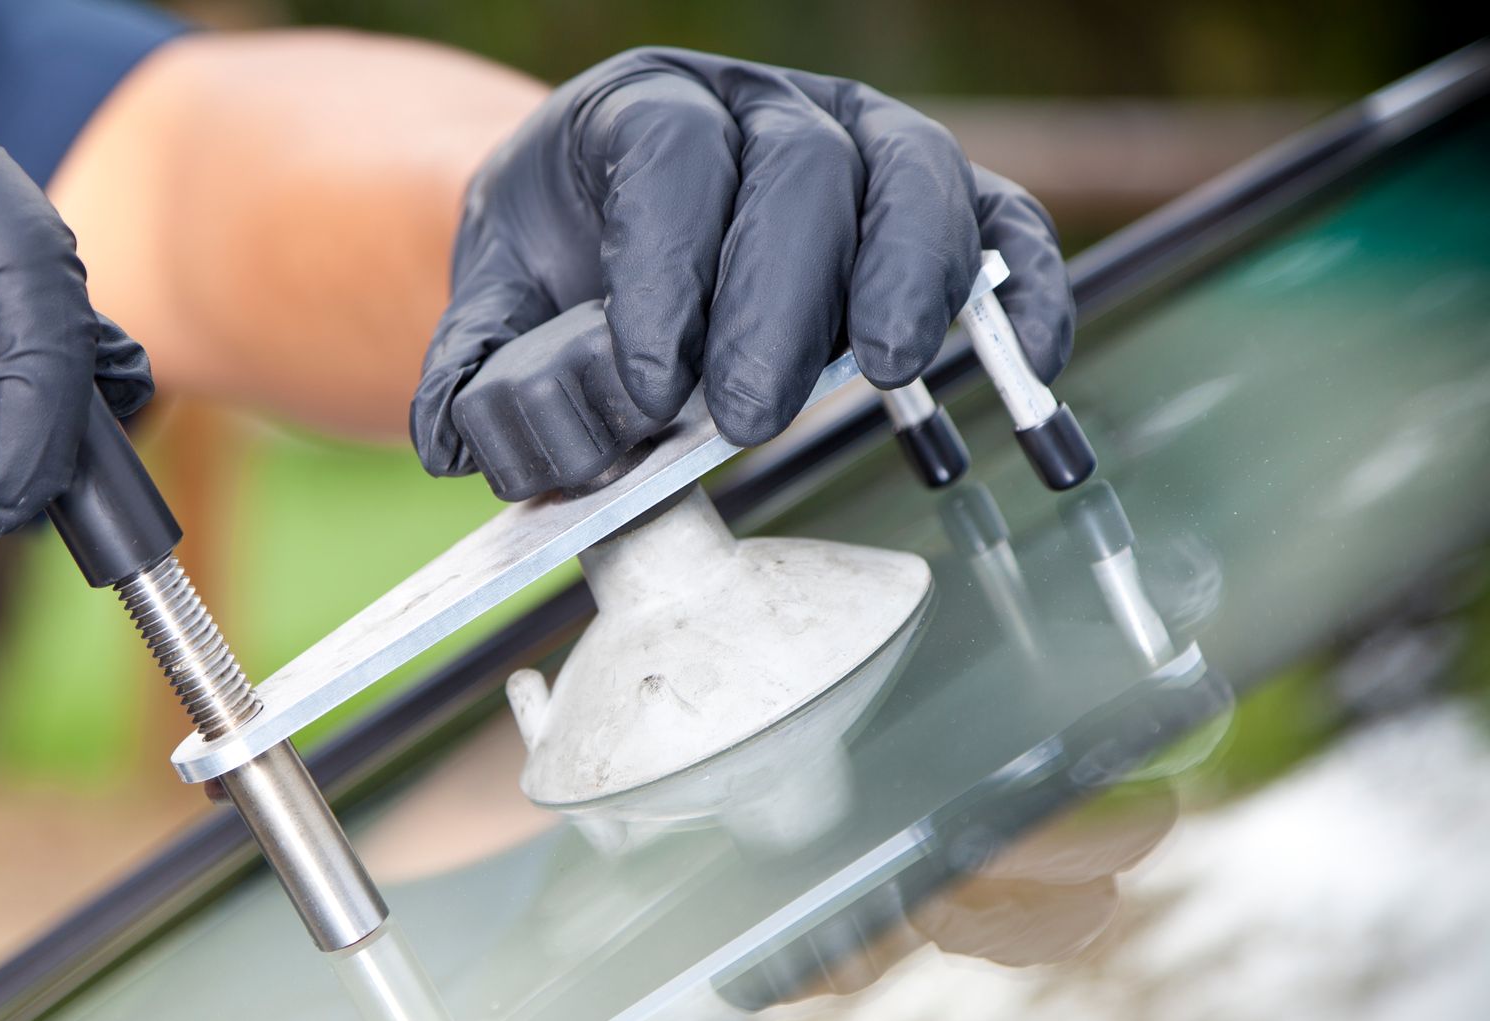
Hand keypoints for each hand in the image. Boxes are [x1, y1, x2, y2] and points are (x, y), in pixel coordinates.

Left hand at [412, 47, 1073, 499]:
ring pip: (911, 175)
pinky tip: (1024, 362)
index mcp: (639, 109)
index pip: (670, 157)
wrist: (605, 235)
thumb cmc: (560, 273)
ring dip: (908, 277)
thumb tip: (465, 442)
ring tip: (885, 372)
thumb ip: (472, 370)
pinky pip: (998, 221)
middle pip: (798, 169)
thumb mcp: (493, 306)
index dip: (666, 272)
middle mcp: (758, 108)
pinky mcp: (923, 201)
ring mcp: (855, 142)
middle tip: (746, 416)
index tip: (651, 388)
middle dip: (777, 300)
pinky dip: (1021, 285)